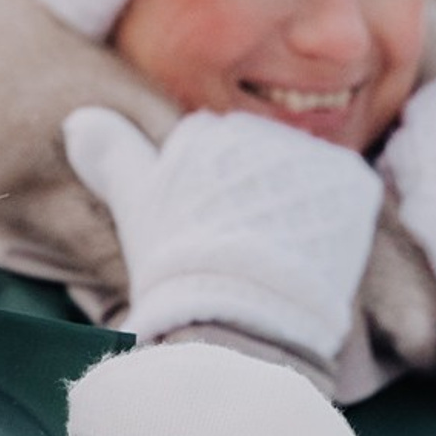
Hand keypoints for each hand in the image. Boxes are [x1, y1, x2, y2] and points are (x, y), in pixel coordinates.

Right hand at [63, 105, 382, 367]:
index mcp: (209, 133)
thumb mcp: (135, 206)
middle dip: (247, 204)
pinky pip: (343, 197)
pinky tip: (306, 258)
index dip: (201, 202)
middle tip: (231, 254)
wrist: (245, 315)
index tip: (196, 236)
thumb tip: (80, 120)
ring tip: (268, 262)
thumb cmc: (179, 265)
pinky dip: (329, 226)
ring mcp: (313, 156)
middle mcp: (265, 130)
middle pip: (256, 166)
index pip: (209, 155)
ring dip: (288, 214)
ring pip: (296, 182)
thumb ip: (114, 156)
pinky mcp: (355, 185)